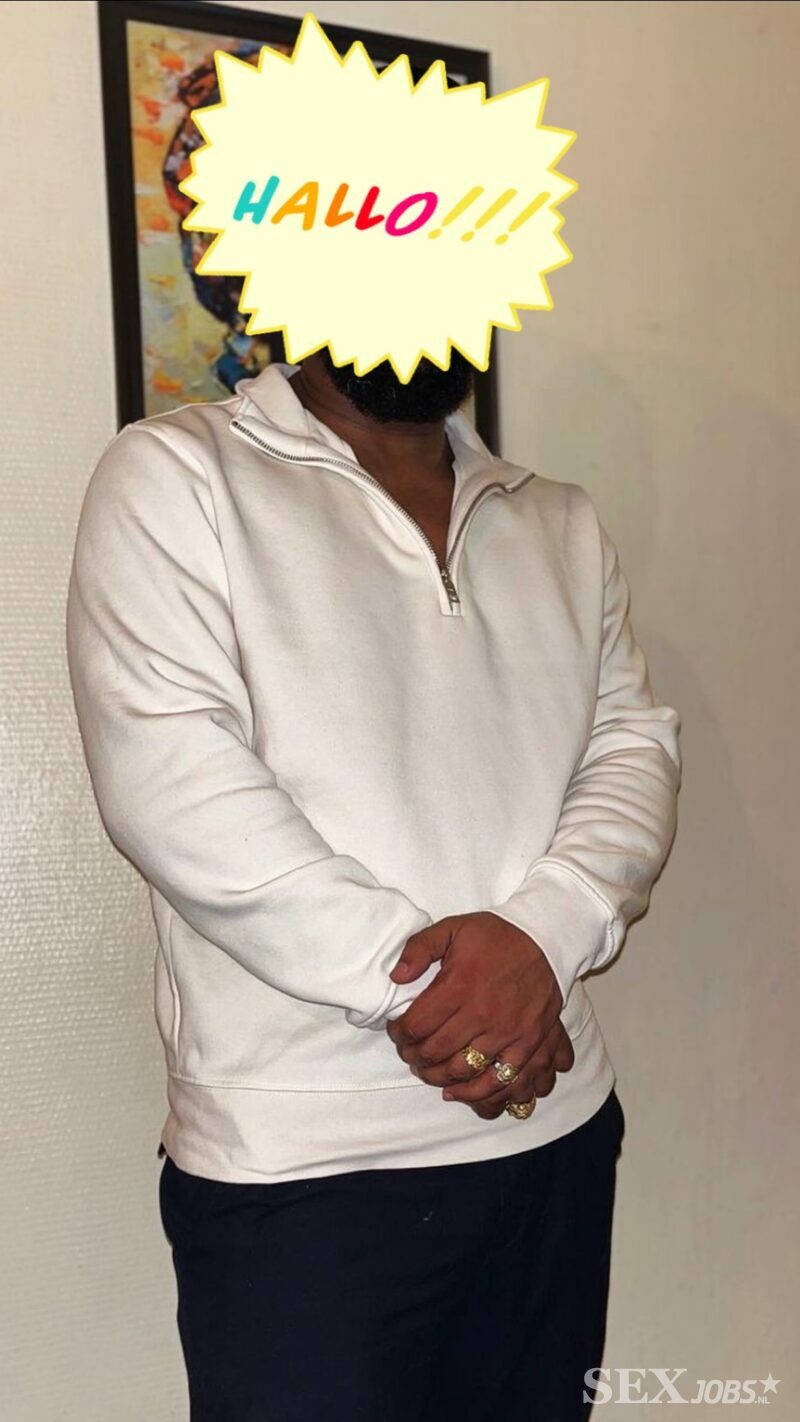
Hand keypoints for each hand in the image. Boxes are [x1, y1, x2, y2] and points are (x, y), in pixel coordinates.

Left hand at [386, 912, 573, 1117]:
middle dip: (414, 1056)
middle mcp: (481, 1013)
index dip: (399, 1033)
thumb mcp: (452, 928)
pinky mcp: (527, 1044)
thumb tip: (397, 976)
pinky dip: (476, 1093)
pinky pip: (499, 1080)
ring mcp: (506, 1033)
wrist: (546, 941)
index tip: (397, 1031)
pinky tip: (458, 1091)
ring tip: (428, 1070)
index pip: (416, 1025)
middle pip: (435, 1051)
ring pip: (462, 1071)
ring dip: (437, 1077)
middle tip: (409, 1052)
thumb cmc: (496, 936)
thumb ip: (419, 948)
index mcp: (459, 985)